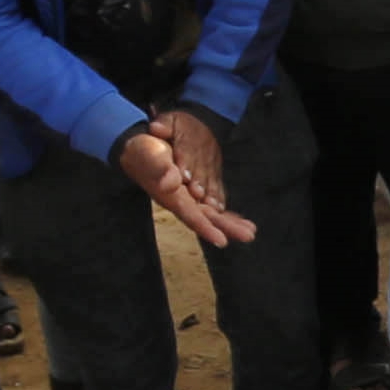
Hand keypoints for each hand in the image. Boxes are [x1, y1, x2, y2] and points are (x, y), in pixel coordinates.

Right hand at [116, 109, 253, 244]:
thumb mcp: (151, 157)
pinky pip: (213, 207)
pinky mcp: (193, 193)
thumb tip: (170, 183)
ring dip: (231, 224)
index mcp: (171, 196)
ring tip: (250, 232)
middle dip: (227, 228)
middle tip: (249, 236)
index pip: (191, 215)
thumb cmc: (144, 153)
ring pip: (212, 215)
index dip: (206, 228)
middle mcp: (181, 202)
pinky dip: (226, 214)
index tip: (222, 240)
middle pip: (207, 219)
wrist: (139, 149)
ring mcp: (188, 199)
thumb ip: (161, 169)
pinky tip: (240, 221)